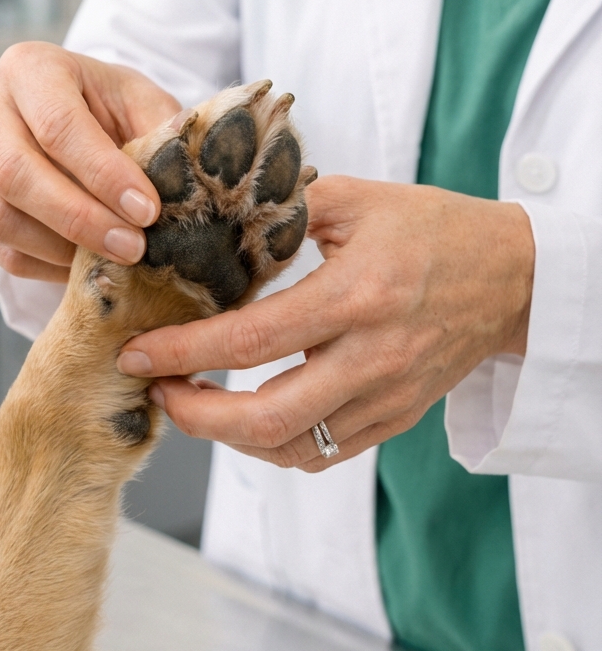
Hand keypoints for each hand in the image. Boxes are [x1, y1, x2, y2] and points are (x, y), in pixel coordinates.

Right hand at [0, 42, 180, 280]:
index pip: (57, 125)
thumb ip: (161, 132)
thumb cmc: (112, 112)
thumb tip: (177, 159)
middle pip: (15, 173)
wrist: (77, 125)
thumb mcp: (144, 106)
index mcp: (29, 67)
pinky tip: (83, 264)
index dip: (103, 174)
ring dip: (59, 248)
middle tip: (132, 247)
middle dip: (79, 219)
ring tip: (112, 258)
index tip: (147, 211)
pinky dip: (43, 265)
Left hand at [116, 176, 534, 470]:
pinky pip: (325, 452)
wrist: (513, 277)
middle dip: (195, 417)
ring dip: (229, 437)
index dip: (181, 353)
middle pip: (266, 418)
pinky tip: (245, 418)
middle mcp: (372, 357)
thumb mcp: (359, 199)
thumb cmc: (435, 230)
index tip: (136, 353)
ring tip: (193, 403)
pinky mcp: (396, 418)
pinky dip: (275, 444)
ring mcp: (387, 396)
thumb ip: (285, 210)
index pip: (250, 342)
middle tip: (157, 392)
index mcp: (356, 296)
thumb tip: (212, 223)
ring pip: (293, 448)